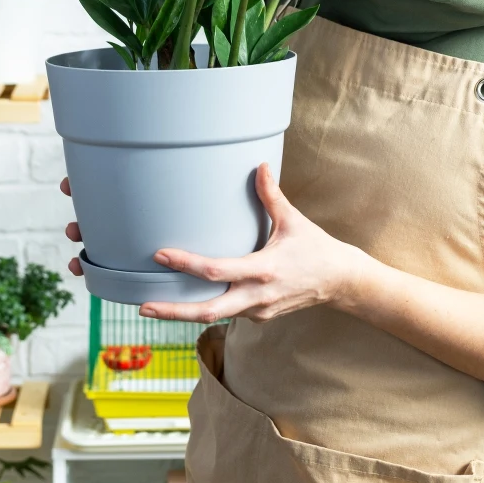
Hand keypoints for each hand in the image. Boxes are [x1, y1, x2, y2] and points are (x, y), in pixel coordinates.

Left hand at [62, 164, 372, 321]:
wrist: (340, 282)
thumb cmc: (316, 249)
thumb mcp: (294, 221)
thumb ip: (272, 195)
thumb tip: (259, 166)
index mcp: (264, 270)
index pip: (217, 270)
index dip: (186, 264)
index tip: (160, 254)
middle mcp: (257, 296)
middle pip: (208, 311)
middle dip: (173, 311)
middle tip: (143, 306)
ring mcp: (258, 311)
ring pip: (215, 316)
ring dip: (184, 313)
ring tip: (152, 306)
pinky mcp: (260, 317)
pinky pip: (229, 313)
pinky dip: (207, 308)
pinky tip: (187, 301)